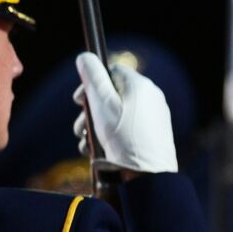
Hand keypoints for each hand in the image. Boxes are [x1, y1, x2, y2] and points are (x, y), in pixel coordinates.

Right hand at [71, 53, 176, 174]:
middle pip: (112, 94)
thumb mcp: (101, 104)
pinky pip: (127, 127)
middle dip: (90, 111)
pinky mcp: (154, 133)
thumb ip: (92, 77)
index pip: (111, 70)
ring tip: (87, 143)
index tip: (79, 101)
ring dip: (96, 126)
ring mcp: (154, 116)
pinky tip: (100, 151)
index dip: (91, 83)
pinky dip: (111, 135)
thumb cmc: (124, 139)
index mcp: (140, 85)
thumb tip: (84, 56)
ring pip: (117, 113)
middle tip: (80, 128)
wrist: (148, 175)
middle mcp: (150, 97)